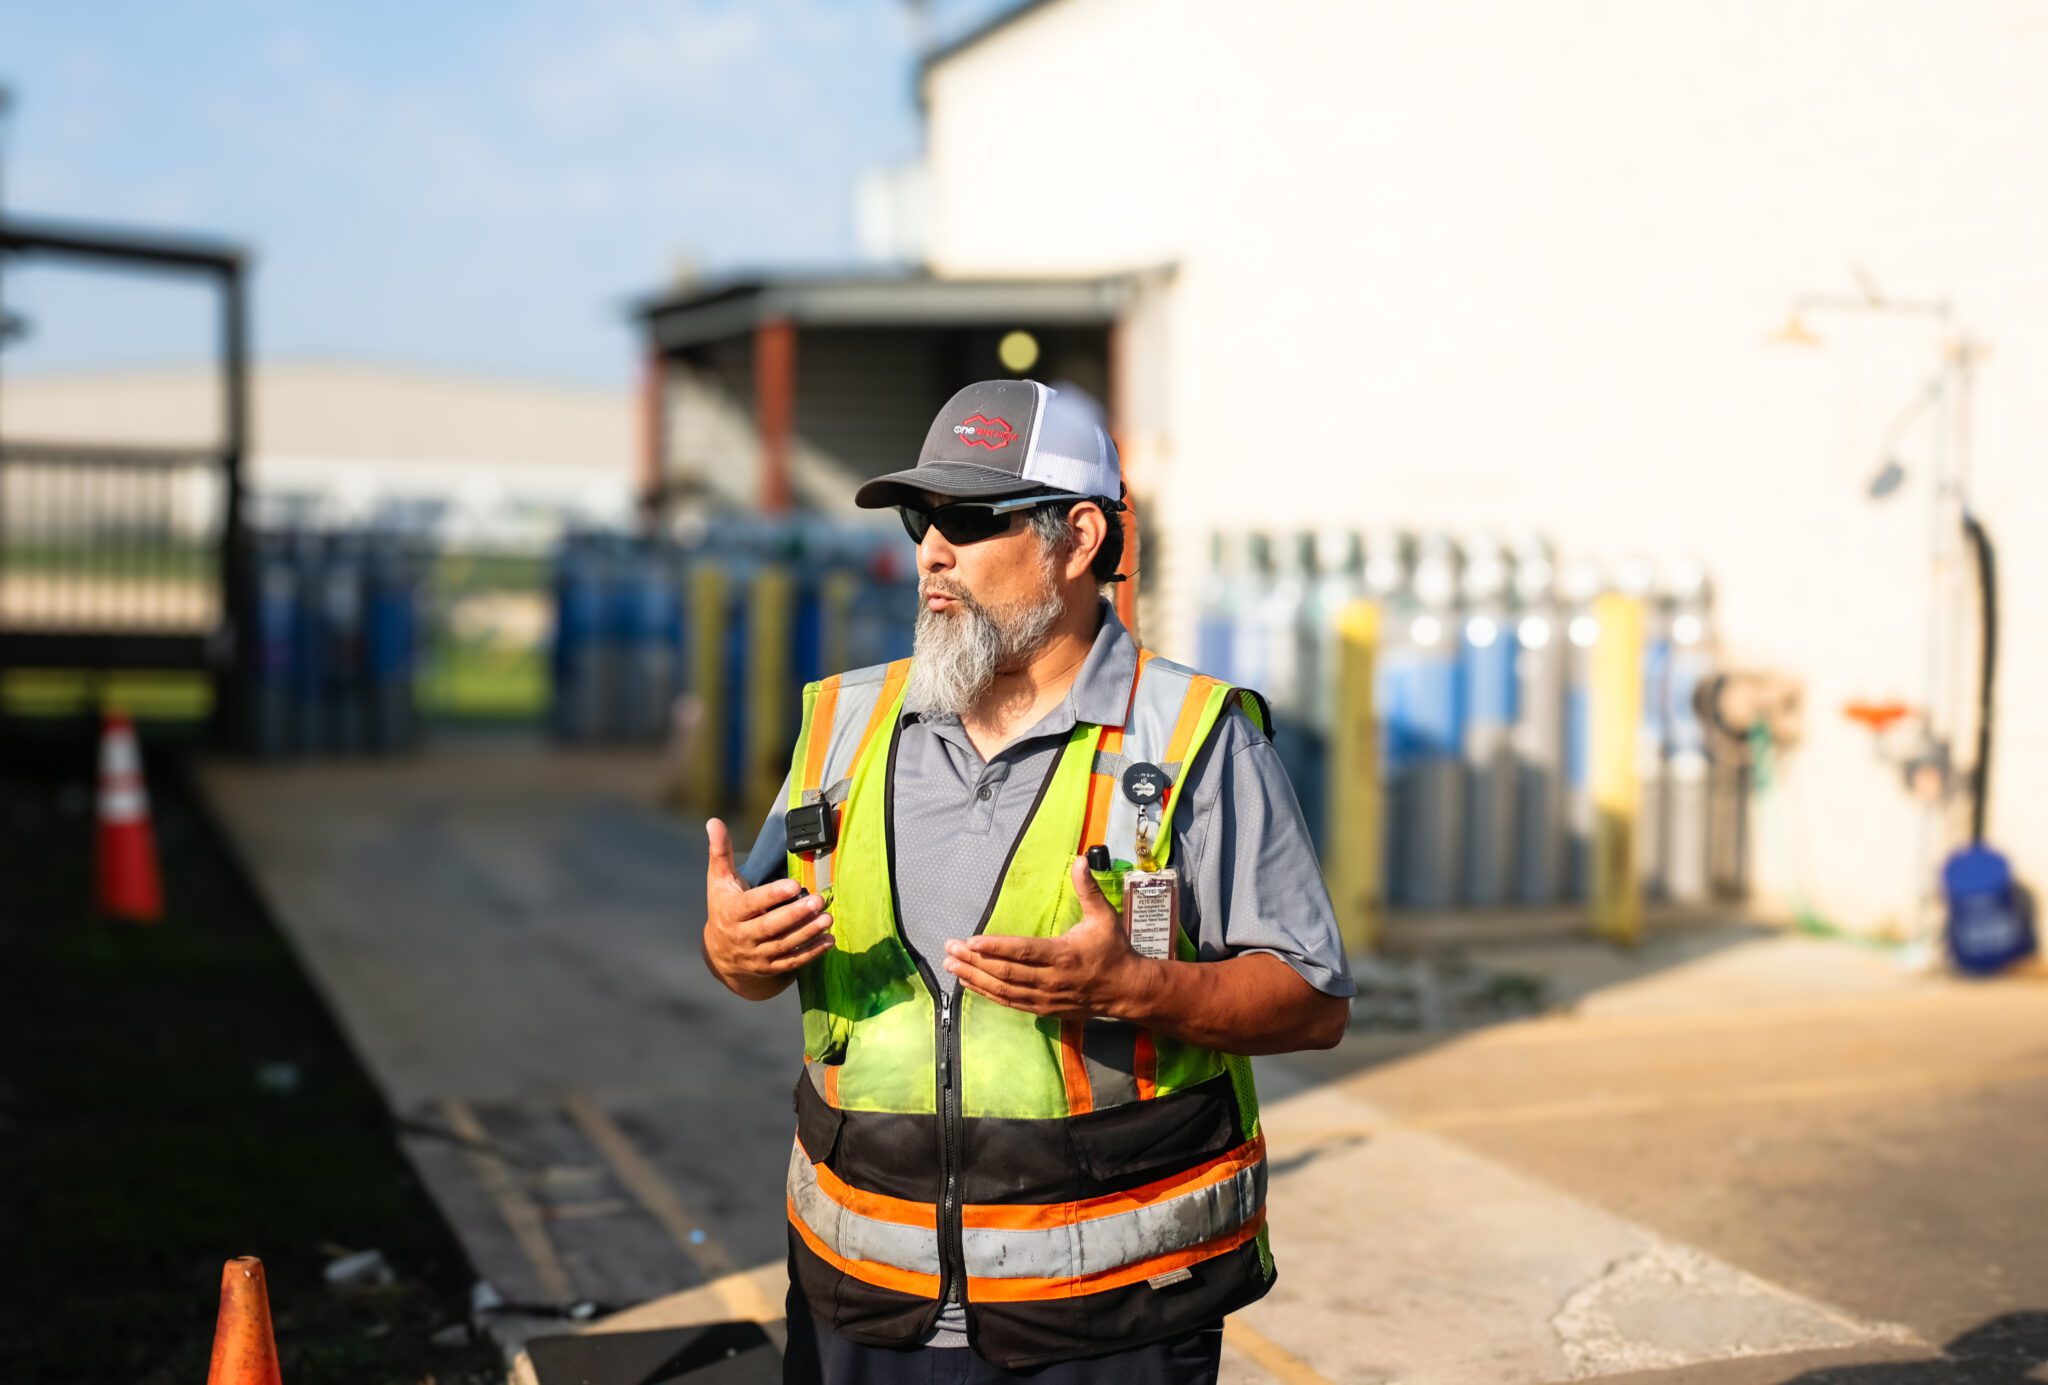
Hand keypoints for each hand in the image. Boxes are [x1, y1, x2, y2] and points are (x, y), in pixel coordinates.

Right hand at [702, 817, 833, 999]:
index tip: (794, 885)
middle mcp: (743, 936)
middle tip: (818, 901)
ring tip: (828, 918)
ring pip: (784, 945)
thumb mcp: (719, 881)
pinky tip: (829, 941)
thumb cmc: (724, 907)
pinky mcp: (771, 967)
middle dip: (795, 915)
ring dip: (808, 933)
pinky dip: (811, 953)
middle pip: (770, 927)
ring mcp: (757, 955)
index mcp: (731, 913)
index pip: (752, 904)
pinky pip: (792, 962)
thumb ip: (720, 852)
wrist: (719, 953)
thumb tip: (713, 821)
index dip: (772, 896)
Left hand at [943, 856, 1156, 1019]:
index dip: (996, 947)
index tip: (971, 941)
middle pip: (1006, 972)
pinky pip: (1010, 1003)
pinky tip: (970, 984)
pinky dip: (988, 994)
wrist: (1126, 990)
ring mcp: (1045, 997)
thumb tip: (1079, 860)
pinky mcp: (1043, 1009)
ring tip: (951, 967)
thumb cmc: (1113, 950)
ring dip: (975, 979)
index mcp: (1063, 954)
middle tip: (950, 950)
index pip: (1023, 952)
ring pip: (1004, 990)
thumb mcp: (1104, 917)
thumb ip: (1088, 889)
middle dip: (975, 961)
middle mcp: (1051, 979)